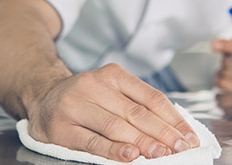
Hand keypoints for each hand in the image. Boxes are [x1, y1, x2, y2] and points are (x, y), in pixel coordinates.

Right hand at [25, 63, 199, 161]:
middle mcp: (94, 86)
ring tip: (162, 154)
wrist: (43, 96)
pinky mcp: (62, 128)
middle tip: (181, 148)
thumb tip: (174, 129)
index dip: (173, 118)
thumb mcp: (112, 90)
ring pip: (116, 126)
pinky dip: (113, 151)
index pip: (151, 97)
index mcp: (113, 75)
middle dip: (162, 133)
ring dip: (142, 143)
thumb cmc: (86, 97)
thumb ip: (139, 104)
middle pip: (136, 112)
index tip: (189, 136)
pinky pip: (93, 142)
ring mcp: (76, 106)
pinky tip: (130, 157)